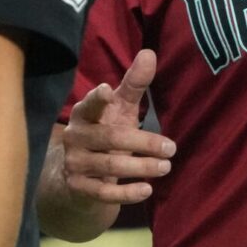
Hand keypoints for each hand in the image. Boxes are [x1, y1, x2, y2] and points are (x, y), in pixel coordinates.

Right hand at [58, 50, 172, 206]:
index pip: (89, 104)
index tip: (107, 91)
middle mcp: (74, 137)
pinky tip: (147, 189)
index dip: (97, 99)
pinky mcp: (78, 188)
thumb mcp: (120, 108)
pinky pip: (103, 193)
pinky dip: (127, 193)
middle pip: (110, 138)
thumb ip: (134, 84)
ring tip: (165, 166)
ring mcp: (74, 163)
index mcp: (84, 113)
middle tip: (171, 148)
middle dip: (142, 143)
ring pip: (109, 166)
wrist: (79, 173)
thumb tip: (149, 53)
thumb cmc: (105, 131)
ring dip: (140, 168)